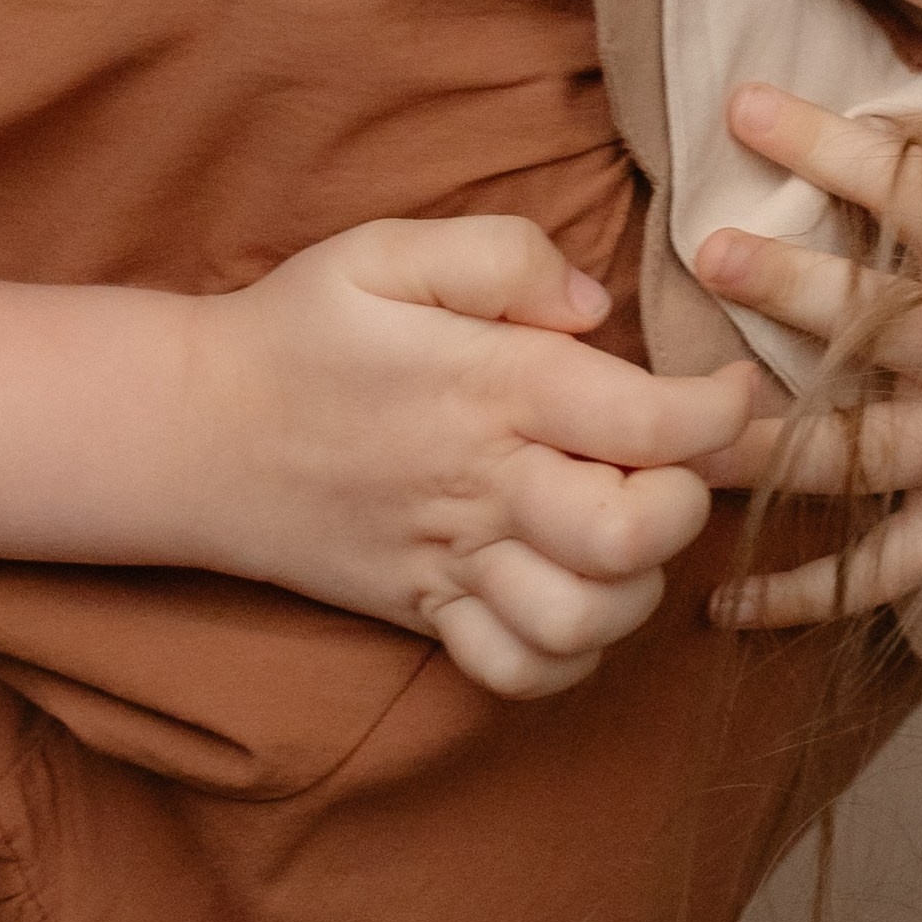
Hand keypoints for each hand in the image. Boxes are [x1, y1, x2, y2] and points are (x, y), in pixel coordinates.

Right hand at [183, 216, 759, 694]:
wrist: (189, 430)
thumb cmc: (302, 327)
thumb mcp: (387, 248)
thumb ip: (502, 254)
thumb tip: (592, 305)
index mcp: (488, 384)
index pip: (649, 423)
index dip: (721, 412)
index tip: (732, 388)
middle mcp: (481, 482)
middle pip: (632, 535)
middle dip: (691, 503)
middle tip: (683, 463)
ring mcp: (452, 560)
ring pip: (586, 621)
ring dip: (637, 586)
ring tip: (634, 531)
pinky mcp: (425, 610)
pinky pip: (518, 673)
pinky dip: (569, 656)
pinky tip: (580, 596)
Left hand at [694, 85, 921, 629]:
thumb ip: (917, 136)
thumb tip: (784, 102)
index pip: (897, 180)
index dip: (815, 141)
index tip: (741, 109)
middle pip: (867, 321)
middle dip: (783, 288)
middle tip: (706, 255)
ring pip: (848, 456)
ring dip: (755, 449)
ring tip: (667, 444)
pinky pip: (884, 568)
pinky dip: (808, 593)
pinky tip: (723, 601)